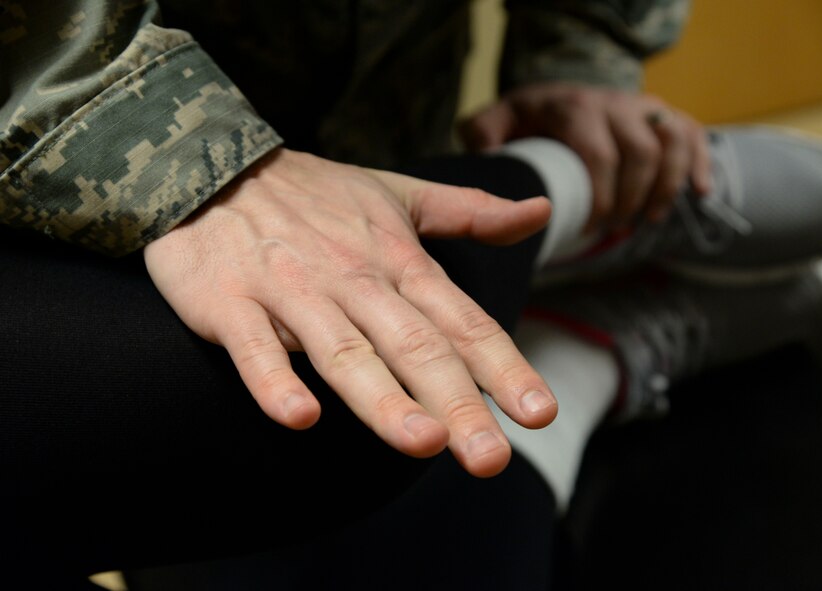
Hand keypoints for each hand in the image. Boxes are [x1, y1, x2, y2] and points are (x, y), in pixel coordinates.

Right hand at [144, 148, 556, 476]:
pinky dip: (275, 381)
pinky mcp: (231, 302)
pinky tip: (299, 418)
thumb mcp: (398, 194)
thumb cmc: (315, 193)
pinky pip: (254, 347)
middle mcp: (353, 277)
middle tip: (489, 458)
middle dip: (456, 403)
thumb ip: (470, 212)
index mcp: (398, 259)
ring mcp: (292, 291)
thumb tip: (542, 212)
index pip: (461, 320)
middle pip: (413, 347)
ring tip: (422, 442)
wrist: (212, 165)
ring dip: (382, 398)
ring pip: (344, 351)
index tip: (539, 413)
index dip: (503, 367)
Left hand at [461, 82, 710, 230]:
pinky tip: (700, 194)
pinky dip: (701, 165)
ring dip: (666, 187)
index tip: (589, 227)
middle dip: (632, 199)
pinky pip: (694, 133)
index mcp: (573, 107)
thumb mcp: (495, 124)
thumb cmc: (524, 123)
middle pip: (642, 152)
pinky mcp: (663, 115)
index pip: (599, 154)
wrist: (554, 96)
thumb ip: (482, 136)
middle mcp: (613, 102)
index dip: (601, 197)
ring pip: (673, 141)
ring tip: (648, 220)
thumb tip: (486, 161)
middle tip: (614, 228)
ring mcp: (641, 106)